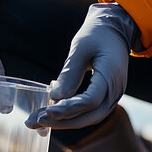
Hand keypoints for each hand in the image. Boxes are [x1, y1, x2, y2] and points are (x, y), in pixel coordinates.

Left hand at [26, 3, 138, 128]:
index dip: (68, 108)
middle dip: (62, 121)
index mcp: (111, 75)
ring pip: (90, 117)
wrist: (115, 29)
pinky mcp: (106, 97)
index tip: (46, 110)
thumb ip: (69, 73)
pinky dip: (71, 115)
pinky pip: (90, 112)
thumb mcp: (80, 48)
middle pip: (90, 115)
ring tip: (38, 121)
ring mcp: (114, 95)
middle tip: (35, 121)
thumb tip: (54, 97)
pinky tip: (52, 113)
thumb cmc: (96, 34)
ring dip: (64, 122)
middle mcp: (116, 90)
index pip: (90, 101)